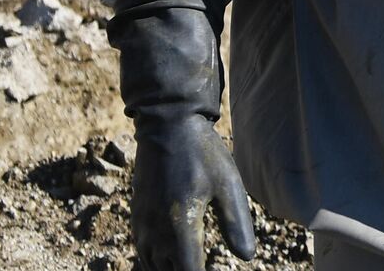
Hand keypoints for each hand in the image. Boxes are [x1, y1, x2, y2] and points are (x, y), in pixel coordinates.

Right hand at [130, 112, 256, 270]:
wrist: (168, 127)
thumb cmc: (203, 154)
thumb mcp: (228, 185)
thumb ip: (236, 223)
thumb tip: (247, 257)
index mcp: (180, 225)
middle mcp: (155, 231)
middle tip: (211, 264)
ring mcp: (142, 226)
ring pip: (153, 267)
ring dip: (173, 269)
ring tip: (197, 262)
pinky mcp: (137, 219)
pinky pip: (144, 253)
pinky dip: (159, 262)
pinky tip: (176, 257)